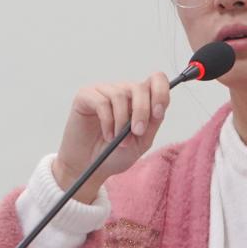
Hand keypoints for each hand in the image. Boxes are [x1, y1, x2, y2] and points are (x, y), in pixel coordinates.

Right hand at [52, 73, 170, 202]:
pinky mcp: (85, 96)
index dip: (161, 92)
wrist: (88, 167)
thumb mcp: (141, 142)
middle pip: (139, 87)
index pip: (156, 80)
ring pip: (120, 94)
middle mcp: (123, 91)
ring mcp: (103, 91)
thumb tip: (158, 108)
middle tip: (137, 132)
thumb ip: (152, 123)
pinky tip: (108, 136)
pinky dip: (107, 122)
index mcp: (139, 99)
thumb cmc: (115, 154)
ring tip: (119, 141)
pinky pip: (101, 102)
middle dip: (142, 111)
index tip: (158, 113)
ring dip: (122, 121)